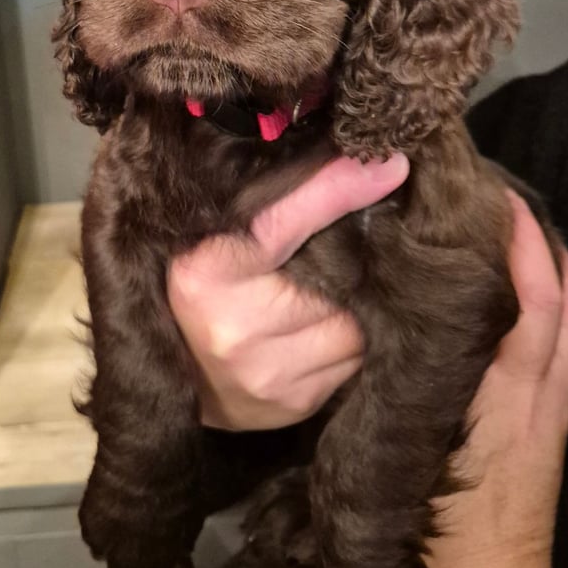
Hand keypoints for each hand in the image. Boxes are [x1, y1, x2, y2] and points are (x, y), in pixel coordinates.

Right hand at [168, 155, 409, 429]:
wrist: (176, 374)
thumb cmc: (204, 289)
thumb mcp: (225, 236)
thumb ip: (285, 202)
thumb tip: (370, 163)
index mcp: (205, 272)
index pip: (284, 222)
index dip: (337, 191)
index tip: (391, 166)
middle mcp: (232, 328)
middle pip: (334, 281)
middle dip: (344, 269)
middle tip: (331, 259)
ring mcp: (264, 374)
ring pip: (351, 328)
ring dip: (347, 312)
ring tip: (318, 302)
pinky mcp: (290, 404)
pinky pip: (349, 365)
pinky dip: (343, 347)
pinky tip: (315, 337)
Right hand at [416, 192, 567, 567]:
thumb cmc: (442, 527)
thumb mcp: (417, 450)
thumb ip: (414, 385)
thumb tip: (391, 324)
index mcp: (514, 400)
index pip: (539, 307)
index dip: (528, 250)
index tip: (498, 199)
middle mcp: (542, 399)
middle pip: (567, 308)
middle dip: (550, 250)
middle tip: (508, 202)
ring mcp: (550, 414)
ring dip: (555, 276)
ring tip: (516, 235)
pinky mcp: (546, 430)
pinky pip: (561, 355)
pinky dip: (552, 313)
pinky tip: (517, 300)